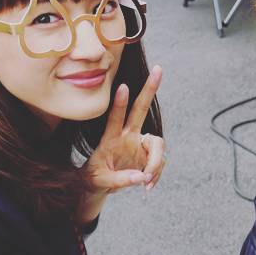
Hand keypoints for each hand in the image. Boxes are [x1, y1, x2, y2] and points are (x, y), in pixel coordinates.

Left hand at [79, 66, 165, 219]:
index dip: (120, 104)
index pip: (115, 118)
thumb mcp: (102, 182)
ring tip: (147, 181)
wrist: (100, 184)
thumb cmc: (96, 178)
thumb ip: (122, 180)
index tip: (124, 86)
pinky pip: (159, 162)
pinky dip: (156, 174)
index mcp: (111, 139)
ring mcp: (139, 143)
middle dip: (150, 90)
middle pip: (141, 109)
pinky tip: (147, 185)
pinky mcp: (148, 154)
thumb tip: (142, 178)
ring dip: (156, 163)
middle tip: (158, 69)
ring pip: (158, 143)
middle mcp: (128, 135)